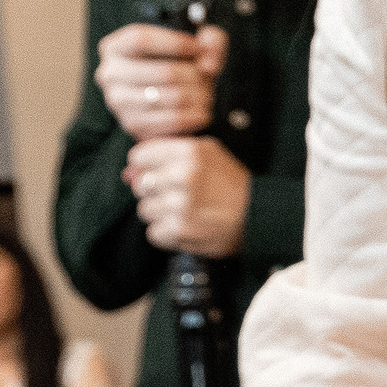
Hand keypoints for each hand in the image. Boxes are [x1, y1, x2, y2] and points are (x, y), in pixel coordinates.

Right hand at [94, 21, 225, 141]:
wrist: (166, 105)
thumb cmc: (176, 68)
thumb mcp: (192, 46)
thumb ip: (209, 40)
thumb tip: (209, 62)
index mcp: (115, 47)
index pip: (141, 39)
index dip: (175, 43)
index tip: (199, 48)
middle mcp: (110, 74)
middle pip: (164, 71)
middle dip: (196, 74)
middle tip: (209, 76)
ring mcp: (119, 103)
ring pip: (173, 97)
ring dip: (200, 96)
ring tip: (207, 93)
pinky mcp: (134, 126)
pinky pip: (175, 120)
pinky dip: (196, 115)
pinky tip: (203, 111)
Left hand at [124, 136, 250, 255]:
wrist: (258, 216)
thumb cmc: (231, 184)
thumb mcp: (208, 153)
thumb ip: (168, 154)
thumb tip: (128, 174)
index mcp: (188, 152)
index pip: (139, 157)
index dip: (145, 167)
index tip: (158, 175)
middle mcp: (182, 176)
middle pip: (140, 185)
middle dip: (154, 192)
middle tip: (176, 197)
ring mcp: (180, 205)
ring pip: (145, 210)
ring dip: (160, 214)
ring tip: (183, 213)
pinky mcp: (181, 231)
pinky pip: (153, 233)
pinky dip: (166, 234)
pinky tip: (184, 228)